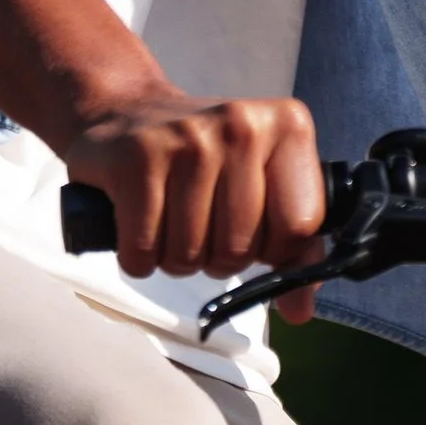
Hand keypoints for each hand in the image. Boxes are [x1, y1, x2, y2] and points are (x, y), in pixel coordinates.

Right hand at [65, 94, 326, 310]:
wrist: (125, 113)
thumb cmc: (204, 159)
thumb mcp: (263, 185)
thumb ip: (295, 248)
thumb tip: (299, 310)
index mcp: (287, 127)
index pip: (300, 226)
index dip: (273, 249)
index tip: (253, 230)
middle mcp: (242, 125)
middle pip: (240, 249)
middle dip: (216, 256)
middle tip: (200, 219)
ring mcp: (188, 139)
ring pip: (190, 256)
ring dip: (175, 257)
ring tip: (170, 217)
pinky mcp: (137, 158)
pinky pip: (143, 252)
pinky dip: (138, 255)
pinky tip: (140, 220)